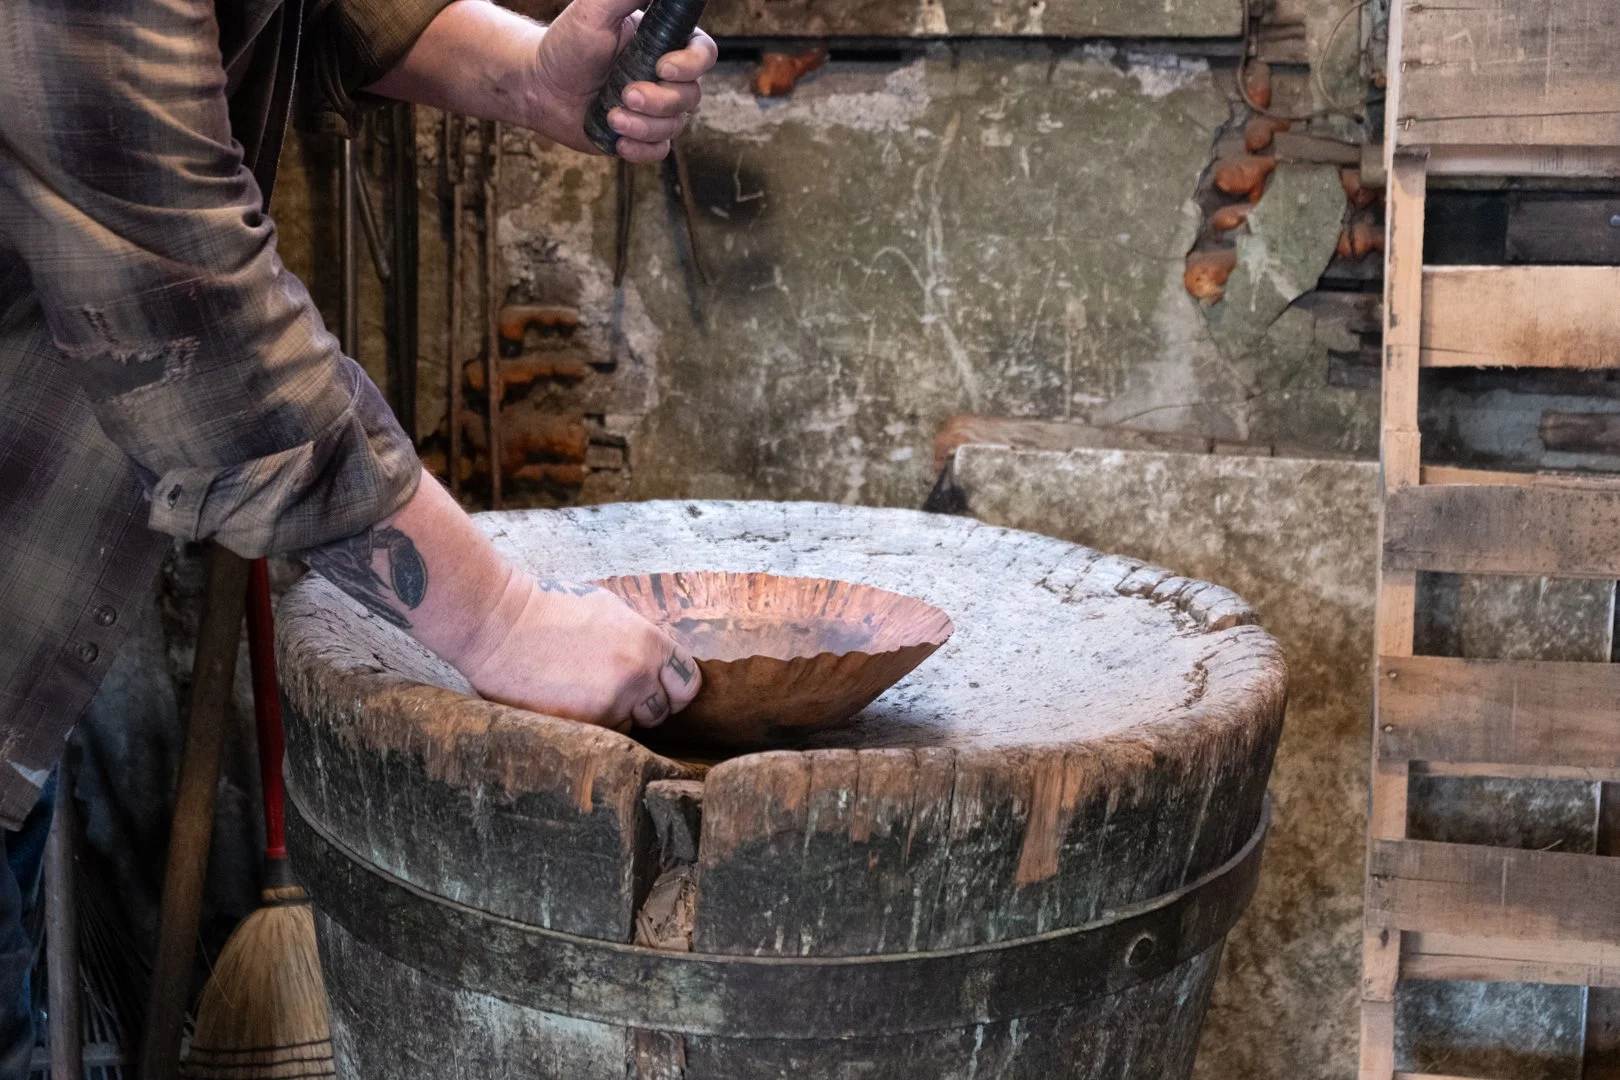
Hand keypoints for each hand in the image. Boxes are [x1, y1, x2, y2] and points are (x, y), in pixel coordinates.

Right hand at [458, 576, 702, 730]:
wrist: (499, 624)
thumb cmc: (553, 609)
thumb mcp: (612, 609)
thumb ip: (643, 639)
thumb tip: (661, 664)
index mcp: (648, 644)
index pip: (688, 684)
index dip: (676, 688)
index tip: (664, 689)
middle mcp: (635, 676)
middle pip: (661, 710)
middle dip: (645, 703)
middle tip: (616, 688)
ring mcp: (608, 704)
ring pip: (629, 726)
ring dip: (615, 716)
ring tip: (584, 691)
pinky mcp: (579, 725)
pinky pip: (600, 735)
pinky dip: (590, 725)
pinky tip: (568, 701)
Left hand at [526, 0, 717, 162]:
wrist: (540, 87)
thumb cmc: (567, 44)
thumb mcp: (596, 9)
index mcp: (664, 42)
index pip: (703, 54)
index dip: (692, 65)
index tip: (663, 68)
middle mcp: (666, 76)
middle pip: (692, 95)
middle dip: (660, 101)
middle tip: (626, 94)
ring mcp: (655, 108)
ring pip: (675, 125)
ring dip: (644, 126)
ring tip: (612, 117)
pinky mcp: (641, 134)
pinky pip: (660, 150)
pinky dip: (641, 148)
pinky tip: (619, 141)